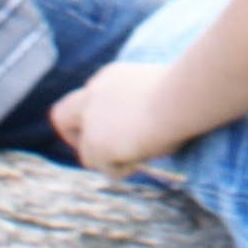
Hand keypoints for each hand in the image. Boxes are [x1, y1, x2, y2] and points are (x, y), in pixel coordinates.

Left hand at [52, 60, 173, 171]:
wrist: (180, 96)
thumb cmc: (184, 94)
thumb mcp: (158, 94)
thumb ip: (140, 108)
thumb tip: (145, 135)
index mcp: (110, 78)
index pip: (89, 99)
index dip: (97, 118)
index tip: (115, 130)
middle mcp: (93, 95)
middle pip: (63, 116)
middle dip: (74, 137)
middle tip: (98, 152)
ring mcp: (91, 120)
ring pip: (87, 153)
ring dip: (109, 160)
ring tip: (139, 155)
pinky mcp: (96, 143)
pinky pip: (107, 168)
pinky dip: (124, 169)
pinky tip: (144, 157)